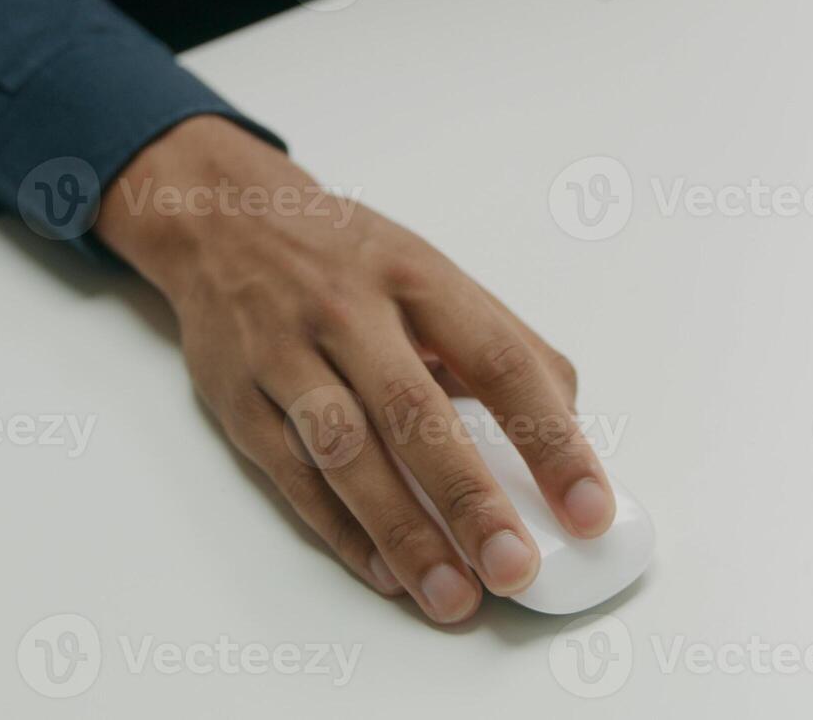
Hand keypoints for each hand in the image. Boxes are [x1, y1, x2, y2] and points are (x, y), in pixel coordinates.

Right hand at [94, 116, 615, 624]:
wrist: (223, 218)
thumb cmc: (347, 258)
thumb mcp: (431, 271)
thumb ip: (501, 342)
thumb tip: (565, 427)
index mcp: (418, 278)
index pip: (499, 361)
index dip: (551, 440)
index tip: (589, 508)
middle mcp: (350, 313)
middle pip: (416, 413)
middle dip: (471, 500)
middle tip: (516, 568)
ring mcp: (287, 356)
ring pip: (347, 453)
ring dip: (403, 532)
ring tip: (453, 595)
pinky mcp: (239, 399)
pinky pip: (293, 477)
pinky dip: (342, 532)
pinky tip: (387, 574)